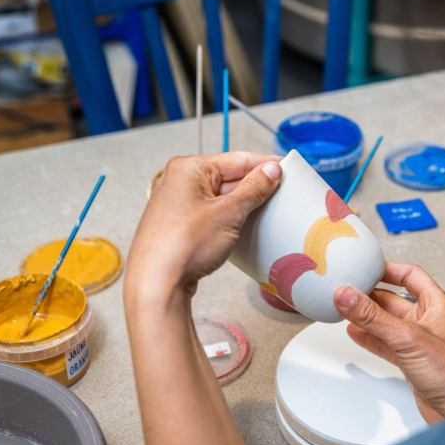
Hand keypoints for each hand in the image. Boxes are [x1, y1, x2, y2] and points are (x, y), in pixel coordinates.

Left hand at [125, 152, 281, 299]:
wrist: (157, 284)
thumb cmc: (182, 245)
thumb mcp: (229, 213)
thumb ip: (254, 189)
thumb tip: (271, 171)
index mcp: (188, 168)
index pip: (237, 159)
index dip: (266, 164)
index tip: (288, 167)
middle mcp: (180, 182)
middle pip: (229, 178)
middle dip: (256, 186)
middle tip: (285, 193)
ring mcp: (179, 205)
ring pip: (222, 198)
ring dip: (245, 205)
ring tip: (270, 211)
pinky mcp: (181, 227)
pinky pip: (213, 215)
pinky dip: (231, 219)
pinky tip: (247, 227)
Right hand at [333, 262, 444, 423]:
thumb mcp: (409, 339)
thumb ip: (375, 318)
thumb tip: (348, 296)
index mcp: (438, 305)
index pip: (411, 275)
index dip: (388, 269)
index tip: (365, 267)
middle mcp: (429, 321)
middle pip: (394, 299)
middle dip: (370, 295)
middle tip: (346, 290)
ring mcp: (419, 342)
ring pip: (387, 323)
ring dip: (366, 317)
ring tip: (344, 309)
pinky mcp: (412, 362)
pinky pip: (386, 344)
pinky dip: (370, 338)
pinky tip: (356, 334)